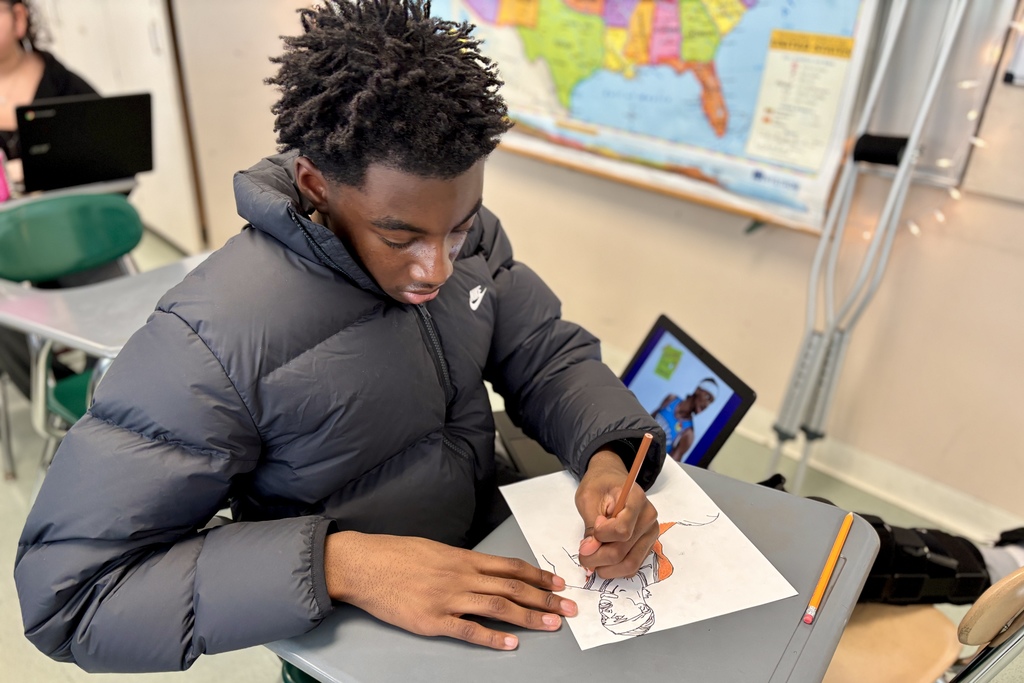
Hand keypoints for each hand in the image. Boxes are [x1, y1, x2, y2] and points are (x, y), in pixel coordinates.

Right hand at [323, 532, 577, 649]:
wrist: (363, 564)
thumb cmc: (396, 554)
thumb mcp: (434, 549)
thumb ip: (461, 561)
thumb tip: (483, 570)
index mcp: (463, 558)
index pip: (510, 567)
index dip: (538, 575)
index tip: (558, 583)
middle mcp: (461, 577)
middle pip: (513, 588)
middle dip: (544, 599)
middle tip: (568, 608)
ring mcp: (448, 599)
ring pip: (498, 607)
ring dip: (529, 617)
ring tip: (551, 624)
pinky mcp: (433, 621)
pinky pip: (469, 631)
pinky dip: (492, 638)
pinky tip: (510, 643)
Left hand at [574, 449, 658, 578]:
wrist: (611, 482)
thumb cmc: (599, 486)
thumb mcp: (587, 499)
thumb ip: (589, 526)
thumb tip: (589, 551)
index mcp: (636, 498)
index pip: (622, 530)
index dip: (601, 535)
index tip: (594, 526)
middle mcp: (648, 517)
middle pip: (622, 551)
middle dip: (597, 557)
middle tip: (583, 552)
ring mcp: (650, 532)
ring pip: (629, 564)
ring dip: (606, 567)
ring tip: (592, 558)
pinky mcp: (647, 544)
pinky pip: (633, 566)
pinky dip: (615, 569)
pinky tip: (603, 559)